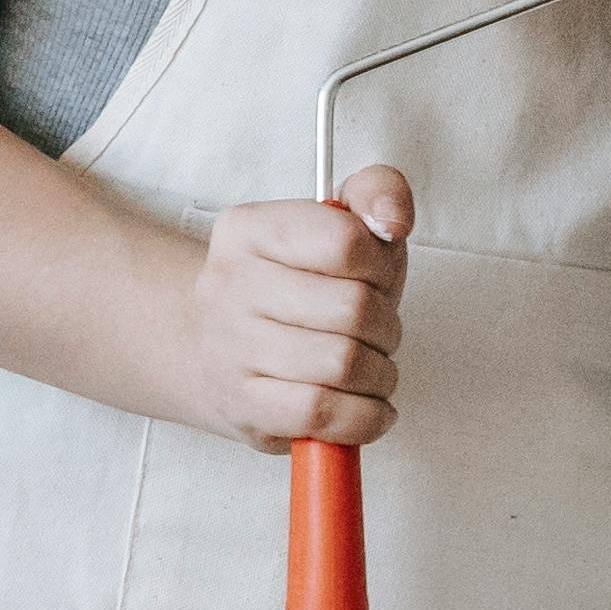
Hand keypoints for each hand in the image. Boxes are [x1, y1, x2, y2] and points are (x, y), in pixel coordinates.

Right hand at [181, 171, 406, 448]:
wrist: (218, 350)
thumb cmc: (296, 289)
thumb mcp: (338, 227)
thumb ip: (378, 193)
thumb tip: (392, 221)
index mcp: (248, 229)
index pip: (346, 241)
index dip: (381, 267)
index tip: (374, 279)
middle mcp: (227, 284)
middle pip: (354, 309)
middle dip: (387, 327)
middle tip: (377, 333)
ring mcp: (229, 348)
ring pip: (343, 364)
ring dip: (380, 373)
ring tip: (371, 369)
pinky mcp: (242, 405)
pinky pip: (323, 413)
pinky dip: (365, 416)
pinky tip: (366, 406)